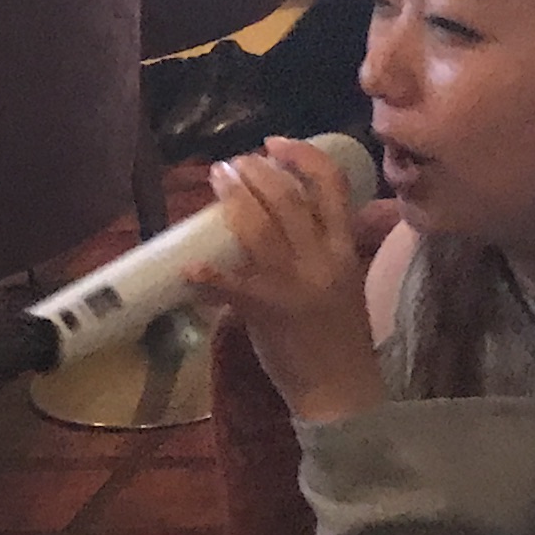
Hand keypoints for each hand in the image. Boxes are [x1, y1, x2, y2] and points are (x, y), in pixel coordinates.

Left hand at [188, 135, 383, 421]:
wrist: (342, 391)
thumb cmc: (341, 337)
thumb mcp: (346, 281)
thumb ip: (327, 247)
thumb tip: (296, 214)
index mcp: (344, 248)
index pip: (331, 185)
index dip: (302, 156)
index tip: (273, 143)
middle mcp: (321, 258)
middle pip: (287, 197)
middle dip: (255, 171)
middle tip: (231, 163)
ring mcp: (293, 283)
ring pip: (259, 227)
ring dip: (232, 198)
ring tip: (215, 180)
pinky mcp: (267, 311)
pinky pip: (232, 286)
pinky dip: (207, 276)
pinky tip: (188, 269)